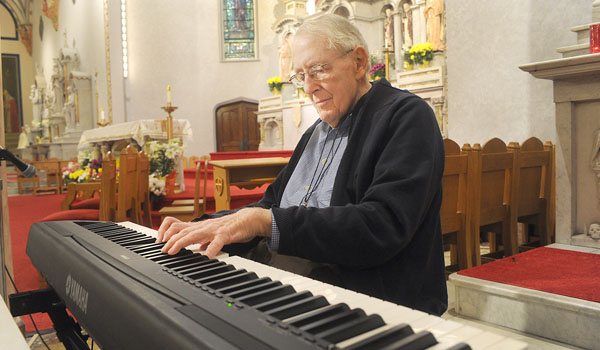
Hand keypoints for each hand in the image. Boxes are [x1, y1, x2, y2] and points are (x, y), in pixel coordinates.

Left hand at [157, 208, 271, 258]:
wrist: (248, 219)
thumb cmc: (232, 227)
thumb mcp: (215, 234)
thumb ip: (206, 241)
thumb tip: (199, 250)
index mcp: (202, 227)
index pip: (181, 228)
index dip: (169, 235)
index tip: (162, 245)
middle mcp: (205, 227)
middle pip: (184, 231)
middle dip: (171, 241)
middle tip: (163, 251)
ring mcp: (215, 230)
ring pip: (195, 234)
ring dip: (183, 242)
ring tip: (174, 250)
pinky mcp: (226, 234)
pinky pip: (218, 241)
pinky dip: (211, 248)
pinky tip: (207, 256)